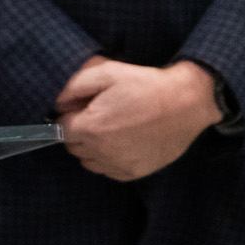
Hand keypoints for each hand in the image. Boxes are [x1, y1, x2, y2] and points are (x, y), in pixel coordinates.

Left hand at [56, 58, 221, 181]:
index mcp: (90, 128)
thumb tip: (59, 103)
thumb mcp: (106, 72)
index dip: (69, 115)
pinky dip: (108, 158)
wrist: (186, 104)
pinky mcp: (133, 173)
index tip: (82, 107)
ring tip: (111, 127)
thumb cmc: (145, 85)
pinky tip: (122, 140)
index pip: (60, 129)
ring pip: (88, 161)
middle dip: (78, 131)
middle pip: (73, 146)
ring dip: (91, 147)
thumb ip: (74, 87)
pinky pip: (107, 170)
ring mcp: (118, 165)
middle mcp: (101, 152)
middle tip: (97, 114)